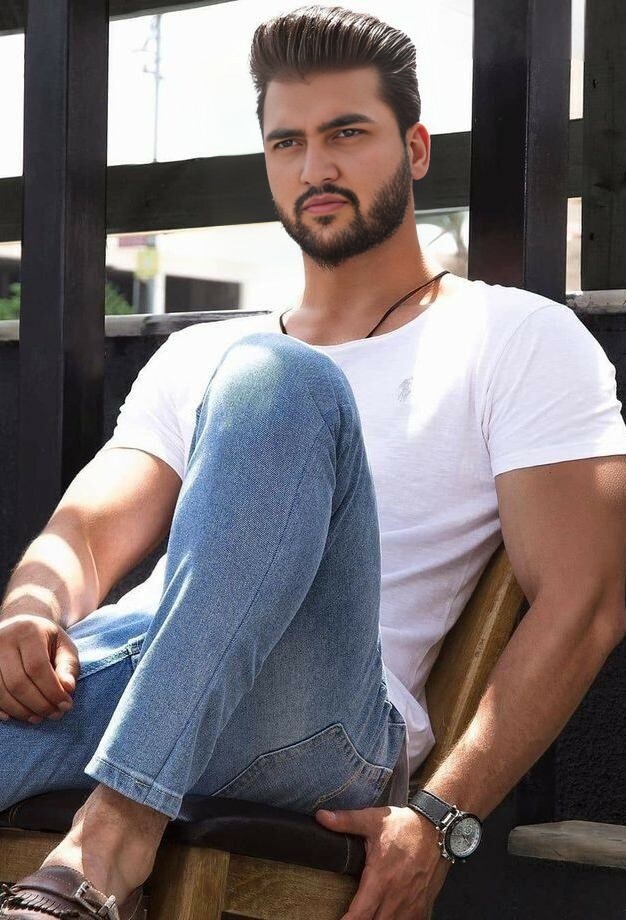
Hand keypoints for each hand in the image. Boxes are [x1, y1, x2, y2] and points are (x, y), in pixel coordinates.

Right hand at [0, 613, 78, 723]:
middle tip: (54, 714)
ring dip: (21, 711)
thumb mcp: (65, 648)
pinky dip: (2, 710)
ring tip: (38, 717)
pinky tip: (16, 716)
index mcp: (28, 631)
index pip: (37, 667)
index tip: (66, 705)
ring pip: (1, 691)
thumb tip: (67, 689)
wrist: (23, 627)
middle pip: (18, 682)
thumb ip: (68, 668)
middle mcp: (4, 639)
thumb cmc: (48, 642)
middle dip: (38, 704)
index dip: (52, 691)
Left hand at [315, 803, 450, 918]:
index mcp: (381, 878)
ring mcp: (412, 904)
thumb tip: (321, 817)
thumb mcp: (373, 819)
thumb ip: (346, 821)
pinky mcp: (423, 905)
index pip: (360, 914)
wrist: (438, 829)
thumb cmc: (404, 826)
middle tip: (350, 917)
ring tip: (367, 916)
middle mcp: (396, 896)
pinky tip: (388, 915)